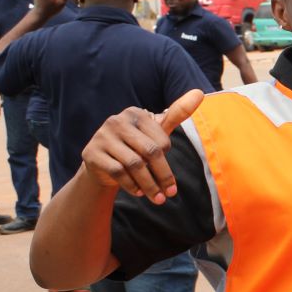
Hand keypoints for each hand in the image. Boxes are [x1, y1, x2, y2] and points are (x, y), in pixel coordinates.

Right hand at [79, 88, 202, 203]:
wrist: (103, 165)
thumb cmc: (136, 146)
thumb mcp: (157, 131)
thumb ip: (177, 113)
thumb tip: (200, 92)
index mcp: (135, 114)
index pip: (161, 140)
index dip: (167, 158)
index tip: (168, 170)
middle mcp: (116, 121)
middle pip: (149, 152)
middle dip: (164, 176)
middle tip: (171, 194)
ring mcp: (102, 137)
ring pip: (134, 165)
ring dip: (149, 185)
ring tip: (158, 198)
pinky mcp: (91, 153)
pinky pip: (117, 172)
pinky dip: (131, 185)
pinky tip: (139, 192)